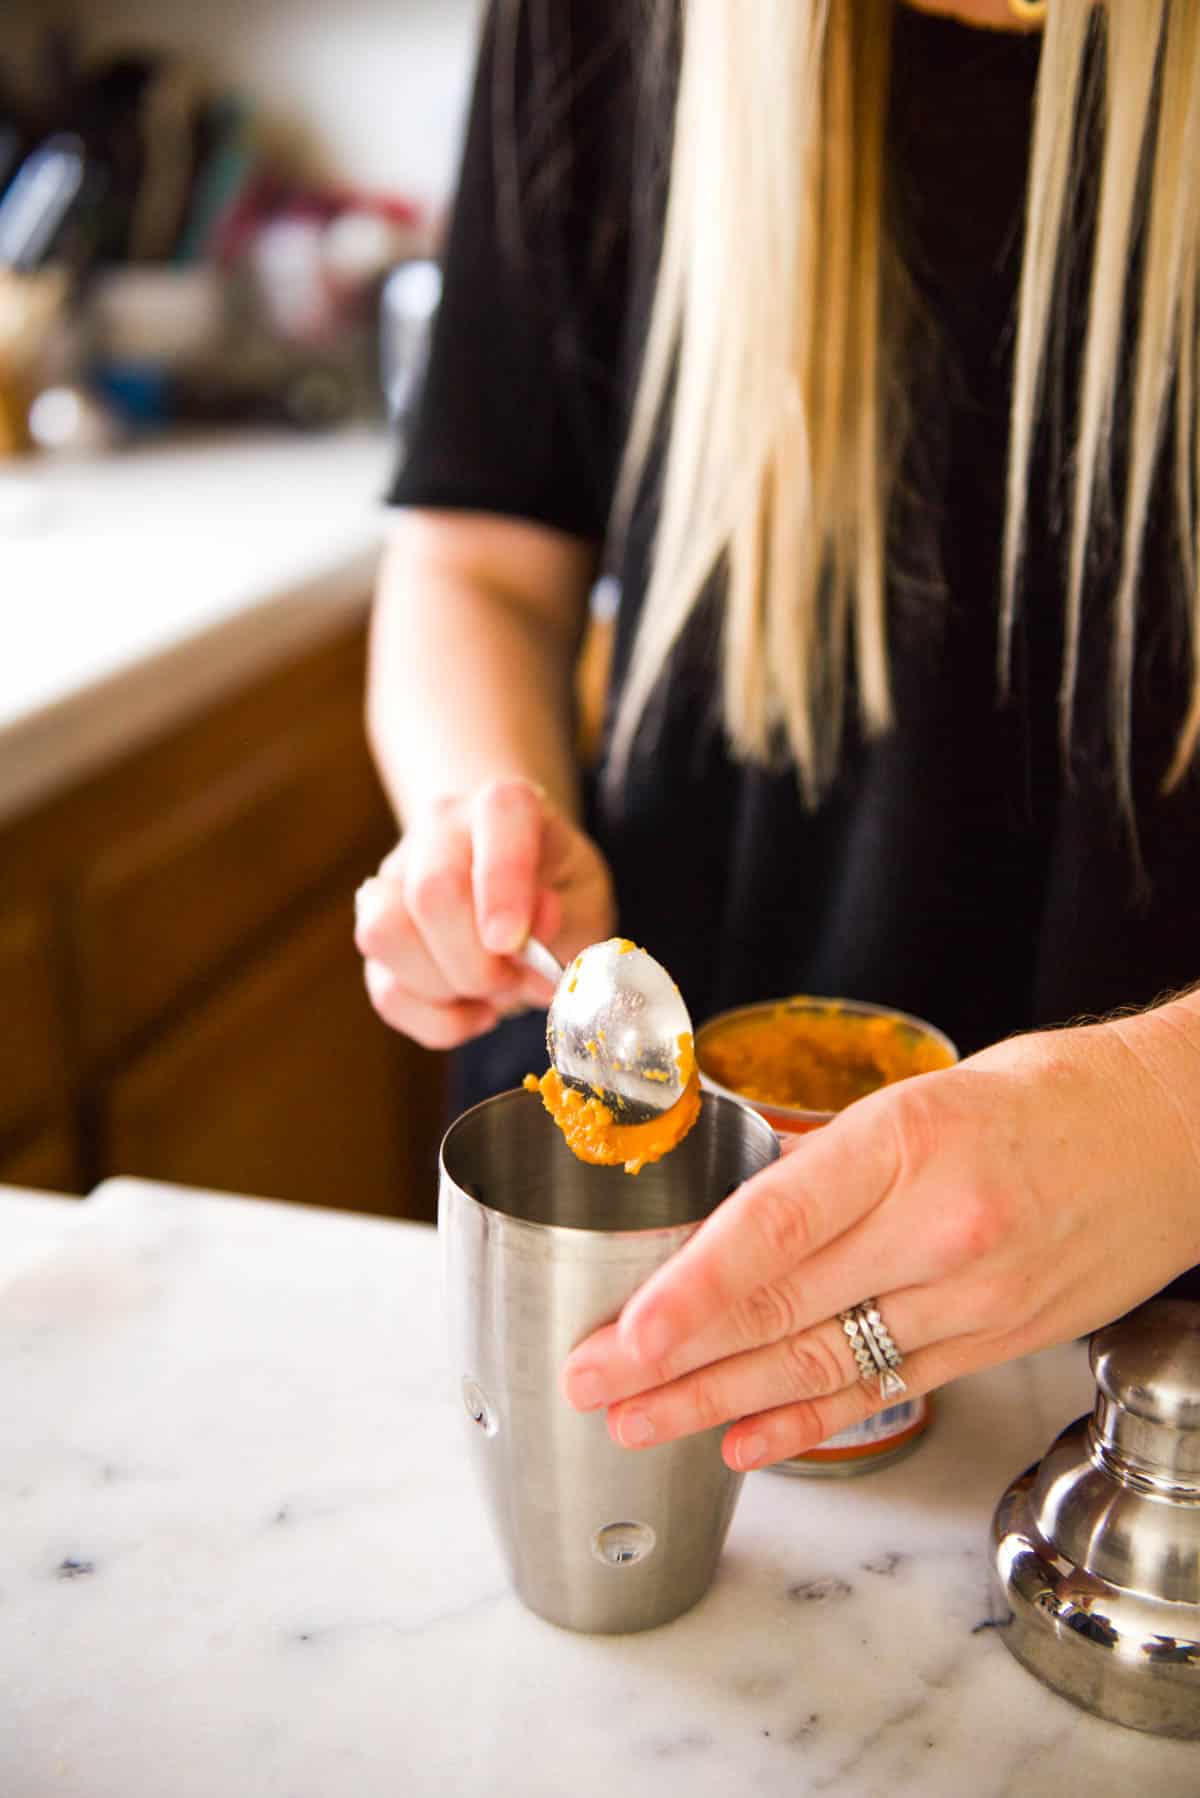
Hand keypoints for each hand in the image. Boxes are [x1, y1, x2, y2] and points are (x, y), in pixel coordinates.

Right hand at [354, 776, 614, 1048]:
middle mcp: (440, 831)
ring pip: (385, 934)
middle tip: (516, 981)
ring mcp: (395, 880)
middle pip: (431, 891)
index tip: (512, 942)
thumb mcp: (586, 898)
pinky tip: (474, 1013)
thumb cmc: (557, 891)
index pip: (498, 817)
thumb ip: (566, 917)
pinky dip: (436, 1020)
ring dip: (447, 988)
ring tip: (493, 994)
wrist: (518, 894)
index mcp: (504, 805)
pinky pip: (385, 988)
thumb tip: (532, 933)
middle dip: (476, 961)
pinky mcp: (377, 934)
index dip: (503, 883)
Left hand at [561, 999, 1199, 1469]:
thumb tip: (735, 1207)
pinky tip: (741, 1443)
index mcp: (907, 1143)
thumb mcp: (926, 1093)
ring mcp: (970, 1300)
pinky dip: (806, 1424)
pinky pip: (883, 1390)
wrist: (1175, 1136)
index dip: (690, 1292)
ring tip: (638, 1424)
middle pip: (780, 1310)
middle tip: (590, 1384)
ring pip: (820, 1364)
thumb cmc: (1048, 1095)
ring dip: (717, 1403)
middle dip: (671, 1359)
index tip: (624, 1333)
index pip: (774, 1229)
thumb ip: (828, 1158)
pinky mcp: (993, 1343)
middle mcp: (937, 1230)